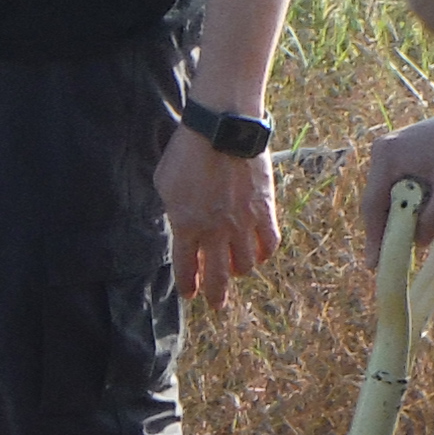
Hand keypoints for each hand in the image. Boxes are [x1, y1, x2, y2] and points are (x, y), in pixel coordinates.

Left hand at [156, 124, 279, 306]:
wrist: (222, 131)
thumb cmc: (187, 152)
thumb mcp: (165, 182)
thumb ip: (172, 209)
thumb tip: (180, 222)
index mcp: (186, 226)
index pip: (185, 268)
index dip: (188, 285)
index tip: (190, 294)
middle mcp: (214, 232)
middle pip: (216, 276)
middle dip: (215, 294)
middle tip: (216, 303)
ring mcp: (242, 224)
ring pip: (244, 265)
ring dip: (238, 271)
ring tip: (236, 270)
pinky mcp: (265, 212)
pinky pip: (269, 244)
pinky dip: (263, 254)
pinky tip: (259, 254)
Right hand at [360, 106, 433, 249]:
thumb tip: (418, 242)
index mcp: (387, 158)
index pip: (374, 207)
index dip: (374, 239)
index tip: (374, 266)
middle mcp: (386, 159)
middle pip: (388, 209)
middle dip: (414, 227)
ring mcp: (398, 162)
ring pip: (406, 206)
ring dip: (432, 218)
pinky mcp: (413, 167)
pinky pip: (418, 198)